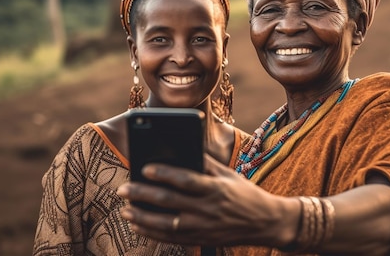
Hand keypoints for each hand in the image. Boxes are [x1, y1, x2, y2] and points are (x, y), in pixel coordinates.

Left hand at [117, 154, 299, 246]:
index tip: (145, 168)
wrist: (265, 223)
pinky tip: (138, 225)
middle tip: (124, 189)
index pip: (186, 180)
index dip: (165, 174)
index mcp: (216, 189)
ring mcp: (203, 228)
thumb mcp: (229, 174)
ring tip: (125, 209)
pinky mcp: (201, 240)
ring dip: (142, 217)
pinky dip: (152, 232)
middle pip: (170, 202)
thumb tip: (183, 149)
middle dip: (143, 195)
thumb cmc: (244, 194)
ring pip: (166, 224)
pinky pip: (171, 238)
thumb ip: (206, 163)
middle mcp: (208, 209)